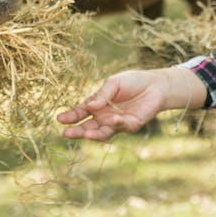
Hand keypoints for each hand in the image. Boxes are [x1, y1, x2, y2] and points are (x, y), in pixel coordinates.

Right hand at [56, 67, 205, 141]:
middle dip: (77, 131)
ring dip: (94, 134)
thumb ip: (102, 95)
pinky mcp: (130, 125)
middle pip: (88, 127)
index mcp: (97, 104)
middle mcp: (104, 116)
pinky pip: (121, 127)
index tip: (59, 119)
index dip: (70, 116)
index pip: (80, 112)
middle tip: (66, 133)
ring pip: (102, 133)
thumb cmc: (132, 82)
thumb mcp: (113, 83)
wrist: (155, 85)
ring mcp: (116, 123)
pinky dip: (116, 124)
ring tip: (86, 134)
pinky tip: (112, 120)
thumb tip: (89, 106)